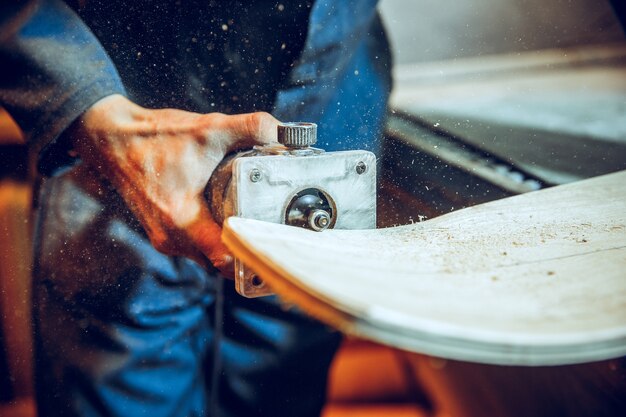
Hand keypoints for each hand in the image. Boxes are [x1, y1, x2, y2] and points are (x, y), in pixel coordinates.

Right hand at [68, 94, 277, 274]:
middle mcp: (171, 238)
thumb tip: (284, 131)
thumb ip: (250, 127)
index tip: (274, 244)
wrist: (110, 138)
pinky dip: (210, 237)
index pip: (225, 259)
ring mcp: (163, 238)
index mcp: (182, 220)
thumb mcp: (207, 129)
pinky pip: (194, 246)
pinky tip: (225, 217)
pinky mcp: (160, 232)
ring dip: (227, 242)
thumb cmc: (152, 138)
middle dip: (245, 248)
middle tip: (271, 231)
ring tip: (251, 223)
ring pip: (206, 255)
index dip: (253, 254)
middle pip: (220, 261)